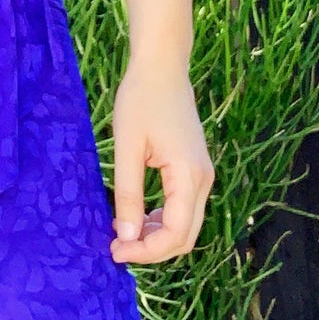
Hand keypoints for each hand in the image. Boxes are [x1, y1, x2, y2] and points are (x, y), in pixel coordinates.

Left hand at [109, 58, 213, 264]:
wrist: (162, 67)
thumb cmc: (140, 100)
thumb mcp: (127, 147)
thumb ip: (128, 194)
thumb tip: (127, 238)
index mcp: (189, 176)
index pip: (175, 234)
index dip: (147, 252)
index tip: (115, 251)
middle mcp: (203, 180)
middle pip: (186, 236)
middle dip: (152, 249)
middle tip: (117, 248)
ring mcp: (202, 175)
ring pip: (186, 225)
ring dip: (157, 236)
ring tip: (122, 232)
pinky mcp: (194, 169)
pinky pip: (184, 208)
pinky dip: (162, 220)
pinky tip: (136, 215)